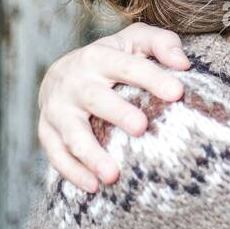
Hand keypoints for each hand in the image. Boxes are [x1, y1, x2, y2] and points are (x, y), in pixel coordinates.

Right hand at [37, 22, 191, 192]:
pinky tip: (93, 187)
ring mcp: (57, 108)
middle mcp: (74, 81)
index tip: (177, 92)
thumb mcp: (135, 41)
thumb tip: (183, 64)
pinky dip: (72, 172)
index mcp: (99, 57)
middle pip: (96, 98)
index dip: (152, 77)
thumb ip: (161, 44)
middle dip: (117, 112)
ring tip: (113, 175)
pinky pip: (56, 154)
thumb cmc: (112, 59)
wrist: (62, 74)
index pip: (127, 66)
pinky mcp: (47, 131)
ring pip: (71, 132)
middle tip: (141, 127)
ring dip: (90, 154)